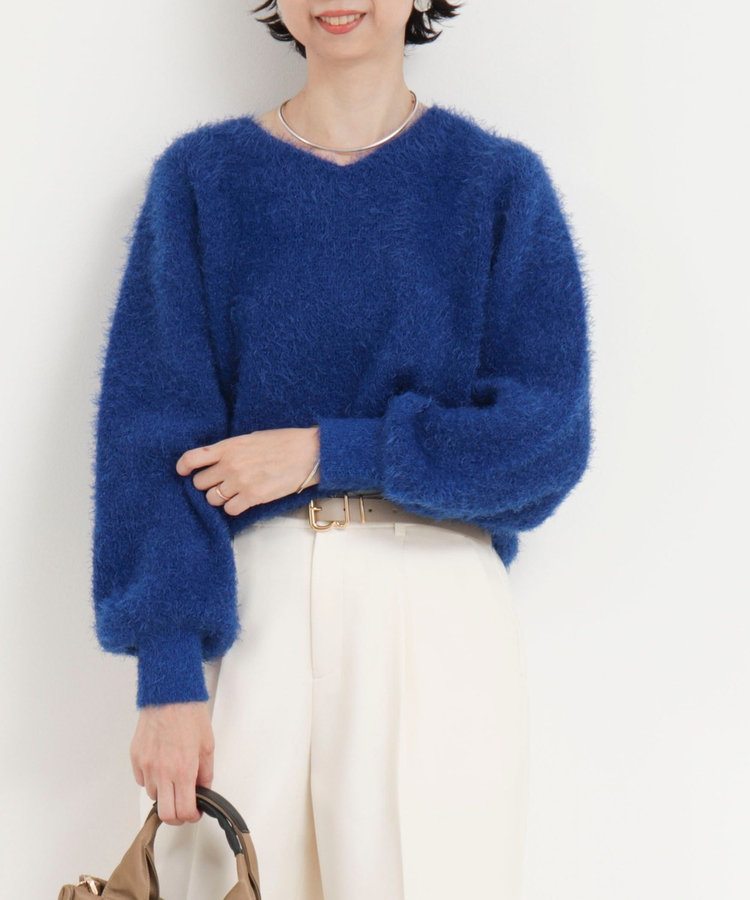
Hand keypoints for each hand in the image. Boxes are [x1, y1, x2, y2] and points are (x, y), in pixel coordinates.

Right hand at [131, 701, 214, 825]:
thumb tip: (203, 789)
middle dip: (176, 816)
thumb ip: (205, 772)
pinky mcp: (135, 758)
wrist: (169, 694)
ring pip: (153, 796)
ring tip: (173, 778)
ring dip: (164, 794)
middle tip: (184, 807)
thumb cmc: (189, 714)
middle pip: (165, 814)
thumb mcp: (207, 745)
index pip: (184, 810)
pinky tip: (161, 766)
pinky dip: (152, 780)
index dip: (192, 816)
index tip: (195, 812)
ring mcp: (146, 765)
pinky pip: (142, 780)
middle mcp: (162, 772)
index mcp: (183, 770)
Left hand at [176, 425, 319, 514]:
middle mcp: (230, 465)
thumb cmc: (284, 442)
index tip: (183, 472)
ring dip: (220, 498)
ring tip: (234, 492)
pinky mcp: (253, 497)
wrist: (309, 453)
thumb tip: (217, 460)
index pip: (192, 458)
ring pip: (213, 499)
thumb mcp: (252, 438)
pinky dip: (233, 507)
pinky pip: (229, 510)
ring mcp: (240, 482)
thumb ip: (231, 449)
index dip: (183, 467)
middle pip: (200, 483)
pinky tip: (244, 500)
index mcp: (228, 446)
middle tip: (220, 483)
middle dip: (207, 484)